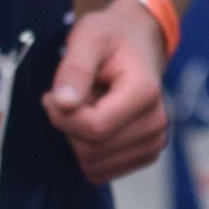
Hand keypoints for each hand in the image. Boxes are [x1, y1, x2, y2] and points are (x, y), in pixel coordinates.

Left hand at [42, 4, 169, 182]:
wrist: (137, 43)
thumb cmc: (110, 36)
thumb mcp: (87, 37)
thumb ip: (74, 69)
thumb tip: (63, 103)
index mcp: (145, 92)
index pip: (95, 127)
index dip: (62, 116)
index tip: (51, 95)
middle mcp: (157, 123)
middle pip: (92, 150)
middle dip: (69, 127)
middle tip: (71, 98)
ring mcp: (154, 142)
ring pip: (94, 165)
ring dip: (78, 139)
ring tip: (88, 107)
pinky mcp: (145, 154)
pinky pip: (101, 172)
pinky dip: (88, 151)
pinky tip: (95, 123)